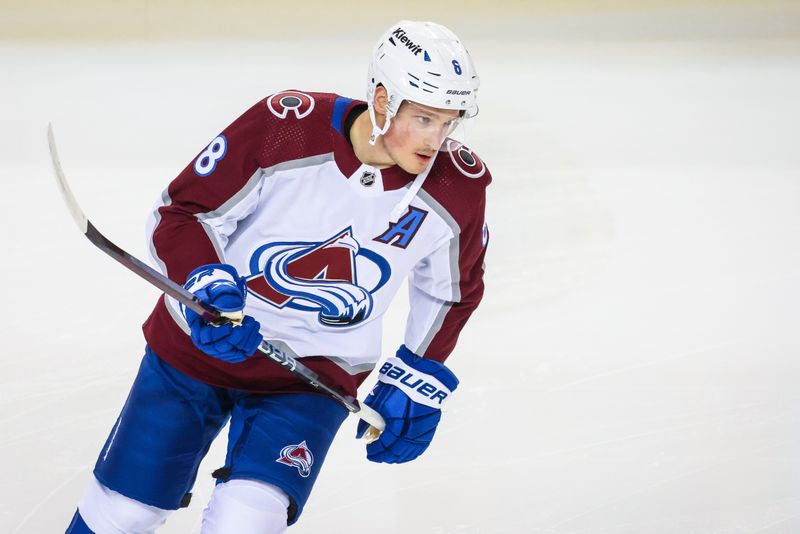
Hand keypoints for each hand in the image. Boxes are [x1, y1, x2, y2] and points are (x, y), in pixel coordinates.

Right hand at [182, 264, 262, 362]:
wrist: (219, 302)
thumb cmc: (214, 297)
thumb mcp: (214, 293)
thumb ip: (218, 299)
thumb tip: (224, 306)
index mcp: (198, 328)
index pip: (205, 337)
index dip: (218, 334)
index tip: (230, 327)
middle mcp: (207, 342)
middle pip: (220, 348)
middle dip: (236, 337)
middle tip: (246, 325)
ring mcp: (219, 348)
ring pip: (233, 352)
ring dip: (246, 339)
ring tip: (253, 323)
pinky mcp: (230, 351)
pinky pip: (241, 354)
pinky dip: (251, 345)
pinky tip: (256, 333)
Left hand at [356, 345, 458, 462]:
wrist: (423, 373)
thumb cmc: (398, 383)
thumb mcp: (379, 398)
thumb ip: (369, 418)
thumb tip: (361, 435)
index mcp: (397, 420)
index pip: (386, 443)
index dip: (376, 450)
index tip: (369, 451)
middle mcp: (411, 427)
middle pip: (398, 450)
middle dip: (386, 455)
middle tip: (376, 455)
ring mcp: (423, 428)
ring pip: (411, 450)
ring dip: (399, 456)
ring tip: (389, 457)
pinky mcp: (432, 426)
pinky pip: (421, 445)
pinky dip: (412, 452)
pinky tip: (405, 454)